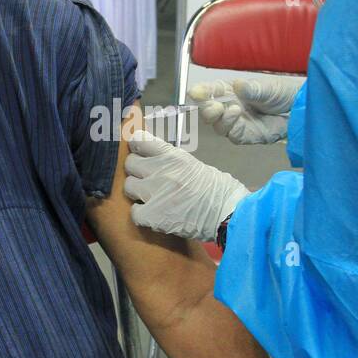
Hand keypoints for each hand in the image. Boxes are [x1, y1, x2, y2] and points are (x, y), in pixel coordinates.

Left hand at [124, 131, 248, 241]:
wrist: (228, 213)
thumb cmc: (217, 189)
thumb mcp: (193, 165)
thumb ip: (170, 162)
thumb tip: (151, 159)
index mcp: (173, 156)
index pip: (140, 141)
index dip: (136, 146)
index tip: (137, 150)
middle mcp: (161, 171)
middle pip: (130, 163)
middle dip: (136, 170)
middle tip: (146, 178)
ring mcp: (155, 193)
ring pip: (129, 186)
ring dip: (137, 192)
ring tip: (150, 198)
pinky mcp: (153, 216)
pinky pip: (134, 212)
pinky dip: (141, 214)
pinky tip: (153, 215)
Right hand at [189, 76, 302, 144]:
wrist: (297, 109)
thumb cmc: (280, 94)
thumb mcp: (266, 88)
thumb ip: (251, 89)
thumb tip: (238, 85)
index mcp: (230, 91)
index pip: (210, 92)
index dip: (201, 92)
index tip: (195, 92)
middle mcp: (229, 107)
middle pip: (209, 111)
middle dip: (207, 109)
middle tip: (214, 105)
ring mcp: (237, 122)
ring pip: (218, 126)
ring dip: (221, 119)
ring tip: (234, 109)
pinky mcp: (246, 136)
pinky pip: (233, 136)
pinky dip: (232, 128)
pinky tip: (238, 117)